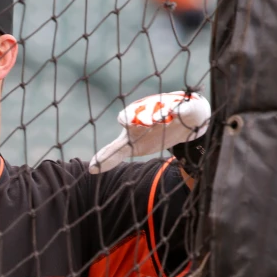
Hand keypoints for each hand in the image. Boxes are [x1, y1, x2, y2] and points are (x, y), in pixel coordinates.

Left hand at [88, 91, 210, 173]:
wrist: (182, 123)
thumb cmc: (152, 134)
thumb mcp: (133, 145)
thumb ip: (113, 154)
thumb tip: (91, 169)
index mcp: (135, 117)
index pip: (127, 116)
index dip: (127, 119)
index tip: (126, 125)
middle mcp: (149, 109)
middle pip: (144, 109)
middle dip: (142, 115)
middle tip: (144, 123)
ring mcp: (167, 107)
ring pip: (162, 107)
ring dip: (160, 113)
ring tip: (160, 119)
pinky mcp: (185, 108)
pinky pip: (183, 107)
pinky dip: (180, 109)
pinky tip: (177, 113)